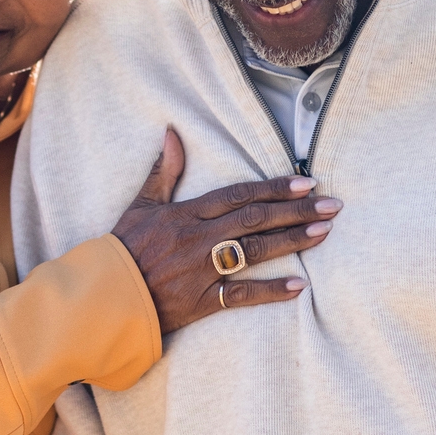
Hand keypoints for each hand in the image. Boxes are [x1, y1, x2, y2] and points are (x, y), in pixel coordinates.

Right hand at [111, 128, 339, 333]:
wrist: (103, 296)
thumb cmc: (122, 249)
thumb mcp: (140, 205)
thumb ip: (163, 171)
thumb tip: (172, 133)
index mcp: (185, 214)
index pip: (237, 195)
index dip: (273, 188)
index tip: (305, 182)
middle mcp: (197, 239)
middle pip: (255, 220)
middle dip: (296, 211)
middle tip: (332, 205)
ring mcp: (201, 271)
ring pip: (254, 252)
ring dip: (292, 241)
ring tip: (324, 232)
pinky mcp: (201, 301)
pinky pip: (241, 296)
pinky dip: (270, 291)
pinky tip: (299, 286)